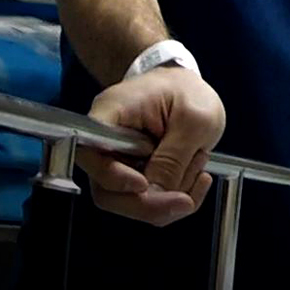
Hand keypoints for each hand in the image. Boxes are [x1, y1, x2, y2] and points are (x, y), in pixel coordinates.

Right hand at [77, 66, 225, 226]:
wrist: (188, 89)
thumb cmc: (188, 92)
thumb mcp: (195, 119)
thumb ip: (173, 157)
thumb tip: (155, 193)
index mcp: (110, 114)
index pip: (91, 154)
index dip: (114, 177)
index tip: (144, 184)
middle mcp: (105, 143)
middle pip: (108, 191)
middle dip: (151, 201)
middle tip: (186, 198)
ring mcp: (117, 163)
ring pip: (130, 201)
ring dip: (170, 194)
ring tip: (197, 161)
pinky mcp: (133, 175)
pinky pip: (147, 201)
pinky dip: (175, 195)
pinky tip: (196, 175)